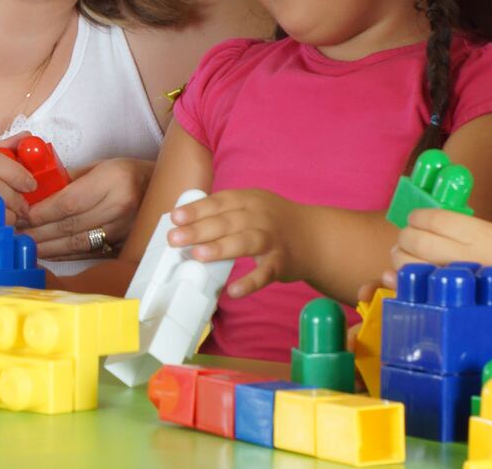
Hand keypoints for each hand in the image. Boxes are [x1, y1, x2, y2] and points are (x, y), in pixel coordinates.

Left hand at [23, 158, 149, 258]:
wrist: (160, 190)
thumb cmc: (126, 174)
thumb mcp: (99, 166)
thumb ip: (68, 179)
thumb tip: (36, 193)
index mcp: (113, 181)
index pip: (69, 202)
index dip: (42, 212)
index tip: (22, 215)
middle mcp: (120, 207)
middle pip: (70, 225)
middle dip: (38, 232)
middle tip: (15, 233)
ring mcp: (124, 230)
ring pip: (77, 243)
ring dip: (47, 247)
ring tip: (25, 246)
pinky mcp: (122, 246)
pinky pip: (87, 253)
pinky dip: (64, 254)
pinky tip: (46, 253)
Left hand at [166, 188, 298, 297]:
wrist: (316, 237)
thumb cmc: (273, 222)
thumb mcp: (251, 207)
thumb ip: (223, 213)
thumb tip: (184, 226)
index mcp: (249, 199)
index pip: (219, 202)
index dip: (197, 209)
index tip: (175, 218)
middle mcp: (261, 216)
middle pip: (228, 221)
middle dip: (199, 230)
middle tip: (175, 239)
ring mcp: (273, 239)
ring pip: (246, 241)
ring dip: (221, 248)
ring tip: (198, 255)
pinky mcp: (282, 262)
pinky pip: (265, 273)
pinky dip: (250, 282)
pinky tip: (233, 291)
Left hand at [386, 208, 491, 301]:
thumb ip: (470, 237)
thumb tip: (431, 227)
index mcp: (483, 233)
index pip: (433, 217)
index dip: (417, 218)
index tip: (414, 222)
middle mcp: (468, 252)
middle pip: (415, 237)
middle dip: (404, 239)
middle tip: (405, 244)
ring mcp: (458, 279)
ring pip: (408, 262)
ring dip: (400, 260)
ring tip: (407, 263)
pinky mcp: (452, 304)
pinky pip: (415, 288)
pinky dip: (404, 284)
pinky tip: (410, 283)